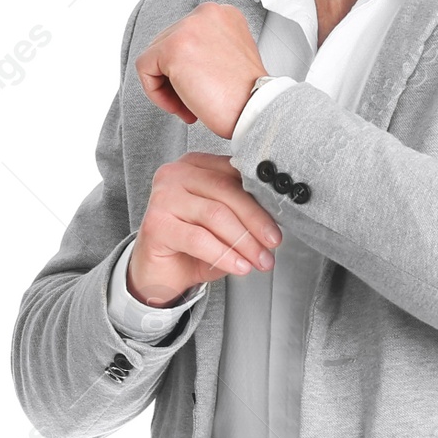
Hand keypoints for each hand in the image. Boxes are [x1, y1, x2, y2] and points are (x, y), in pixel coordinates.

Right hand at [128, 153, 280, 305]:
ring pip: (216, 215)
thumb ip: (242, 210)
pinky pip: (199, 239)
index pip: (234, 174)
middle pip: (227, 191)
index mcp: (196, 165)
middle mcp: (176, 174)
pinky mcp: (156, 224)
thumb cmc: (191, 245)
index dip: (261, 198)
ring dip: (244, 241)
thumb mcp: (222, 223)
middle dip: (255, 221)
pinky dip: (224, 254)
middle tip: (273, 243)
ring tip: (259, 259)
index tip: (281, 220)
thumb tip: (275, 217)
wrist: (159, 273)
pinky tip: (239, 266)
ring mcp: (162, 197)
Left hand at [134, 2, 266, 137]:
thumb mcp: (230, 56)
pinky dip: (156, 93)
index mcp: (223, 13)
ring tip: (191, 107)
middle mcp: (206, 12)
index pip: (186, 35)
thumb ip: (206, 47)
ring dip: (168, 87)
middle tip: (196, 102)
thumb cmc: (247, 95)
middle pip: (167, 44)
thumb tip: (177, 57)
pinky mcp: (172, 48)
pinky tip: (181, 107)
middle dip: (176, 78)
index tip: (205, 87)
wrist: (257, 110)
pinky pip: (145, 69)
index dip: (189, 67)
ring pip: (154, 57)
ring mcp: (188, 28)